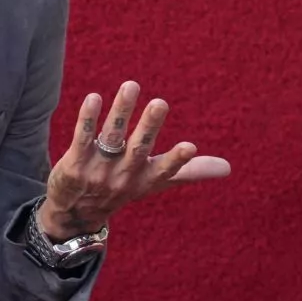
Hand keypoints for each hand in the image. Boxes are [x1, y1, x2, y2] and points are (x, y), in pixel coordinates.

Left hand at [38, 79, 230, 240]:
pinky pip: (82, 138)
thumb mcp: (153, 182)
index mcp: (145, 179)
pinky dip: (88, 119)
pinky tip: (94, 98)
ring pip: (111, 137)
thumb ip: (188, 171)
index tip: (190, 146)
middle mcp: (122, 175)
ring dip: (121, 112)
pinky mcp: (74, 163)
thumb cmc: (121, 189)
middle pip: (137, 149)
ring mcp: (97, 169)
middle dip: (149, 127)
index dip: (177, 160)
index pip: (164, 170)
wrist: (74, 214)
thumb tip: (227, 168)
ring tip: (131, 87)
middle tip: (160, 103)